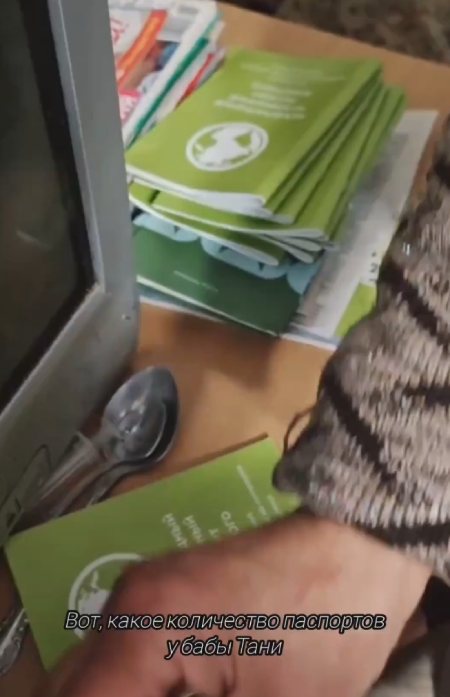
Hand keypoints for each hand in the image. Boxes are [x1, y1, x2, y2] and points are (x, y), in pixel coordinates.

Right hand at [40, 514, 428, 696]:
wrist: (356, 546)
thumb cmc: (322, 626)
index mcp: (142, 628)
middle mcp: (129, 604)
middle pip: (81, 687)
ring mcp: (148, 594)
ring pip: (104, 674)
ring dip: (128, 696)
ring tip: (201, 695)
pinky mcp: (170, 596)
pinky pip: (132, 657)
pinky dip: (144, 687)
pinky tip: (186, 693)